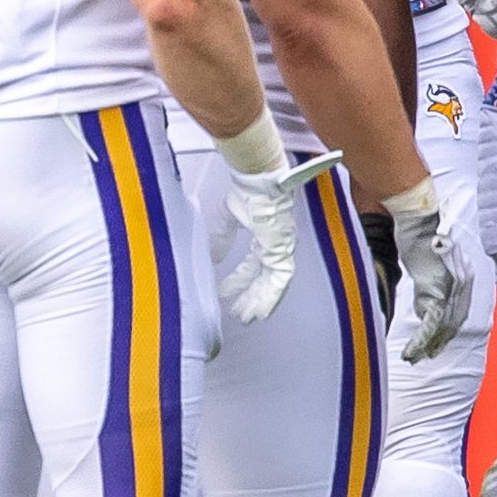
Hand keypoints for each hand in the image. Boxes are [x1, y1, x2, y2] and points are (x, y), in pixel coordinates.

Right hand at [215, 162, 305, 327]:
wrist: (259, 179)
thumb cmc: (248, 190)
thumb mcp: (229, 218)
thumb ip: (223, 237)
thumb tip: (214, 256)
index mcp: (264, 234)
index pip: (253, 263)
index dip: (239, 279)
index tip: (226, 292)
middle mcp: (276, 244)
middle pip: (262, 277)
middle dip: (249, 296)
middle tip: (238, 313)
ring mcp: (281, 248)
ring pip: (272, 283)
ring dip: (259, 300)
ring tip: (247, 317)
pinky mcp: (283, 250)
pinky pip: (279, 281)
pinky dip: (271, 297)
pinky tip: (261, 311)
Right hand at [386, 189, 490, 363]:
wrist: (419, 217)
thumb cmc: (422, 232)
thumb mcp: (434, 257)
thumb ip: (435, 277)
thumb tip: (428, 294)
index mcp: (465, 275)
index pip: (460, 311)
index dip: (448, 330)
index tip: (438, 343)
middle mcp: (462, 283)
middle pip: (453, 322)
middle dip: (439, 342)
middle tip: (427, 356)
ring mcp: (451, 287)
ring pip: (442, 326)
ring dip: (428, 345)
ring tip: (415, 357)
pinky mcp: (436, 288)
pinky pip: (430, 322)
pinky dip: (421, 339)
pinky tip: (412, 350)